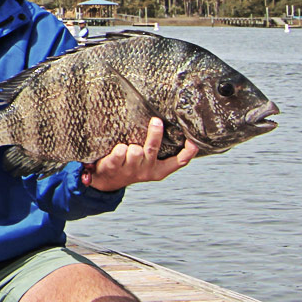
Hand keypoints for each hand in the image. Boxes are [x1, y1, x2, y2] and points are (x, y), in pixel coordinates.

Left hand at [84, 118, 198, 191]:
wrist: (107, 180)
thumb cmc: (132, 165)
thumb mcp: (149, 162)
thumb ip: (159, 150)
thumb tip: (171, 125)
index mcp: (159, 170)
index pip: (178, 162)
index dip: (189, 152)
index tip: (193, 140)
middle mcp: (146, 170)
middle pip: (153, 150)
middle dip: (155, 134)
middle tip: (156, 120)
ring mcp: (130, 170)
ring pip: (135, 150)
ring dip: (130, 145)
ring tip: (127, 146)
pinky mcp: (113, 168)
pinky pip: (119, 152)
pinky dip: (118, 148)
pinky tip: (117, 149)